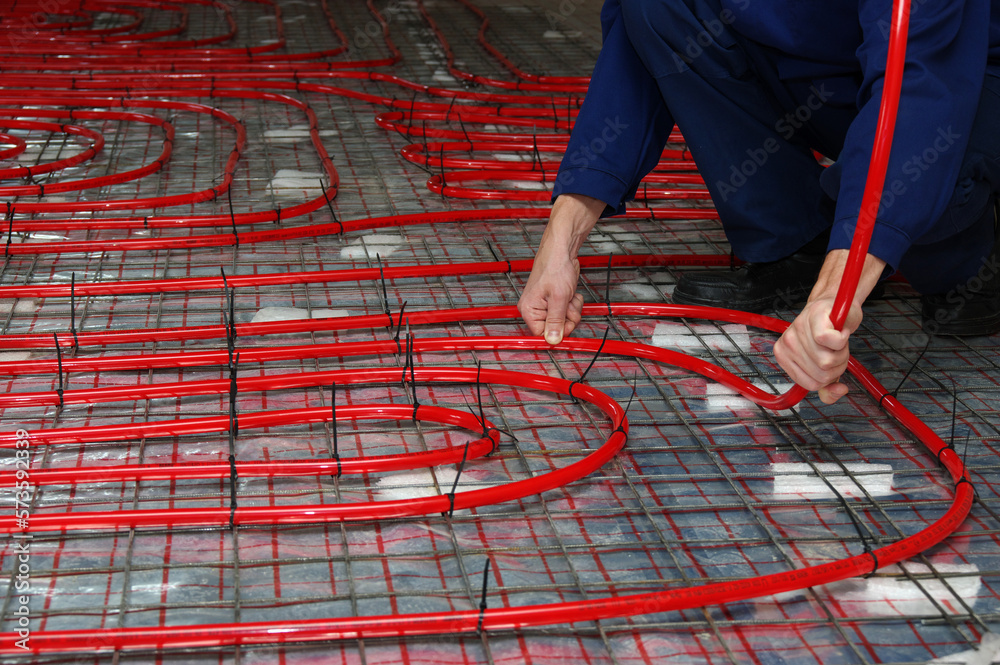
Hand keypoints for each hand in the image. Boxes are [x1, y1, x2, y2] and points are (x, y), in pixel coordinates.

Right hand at [518, 194, 605, 344]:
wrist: (563, 250)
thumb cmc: (555, 266)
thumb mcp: (559, 298)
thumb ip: (556, 321)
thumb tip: (552, 341)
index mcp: (529, 310)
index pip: (542, 335)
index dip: (557, 331)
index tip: (565, 323)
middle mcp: (535, 309)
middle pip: (555, 329)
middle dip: (567, 318)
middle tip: (568, 304)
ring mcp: (546, 305)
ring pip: (564, 320)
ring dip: (572, 310)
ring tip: (569, 296)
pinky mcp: (556, 300)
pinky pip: (568, 312)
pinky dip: (573, 304)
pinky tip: (571, 293)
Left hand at [773, 249, 884, 403]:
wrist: (834, 304)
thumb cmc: (827, 333)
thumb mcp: (824, 363)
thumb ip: (828, 384)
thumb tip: (839, 392)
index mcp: (783, 356)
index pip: (812, 385)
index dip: (828, 377)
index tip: (829, 360)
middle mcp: (786, 344)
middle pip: (822, 375)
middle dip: (837, 365)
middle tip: (835, 349)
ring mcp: (798, 331)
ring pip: (828, 361)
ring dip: (841, 353)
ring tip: (837, 339)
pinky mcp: (814, 320)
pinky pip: (833, 343)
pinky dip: (842, 340)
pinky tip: (839, 332)